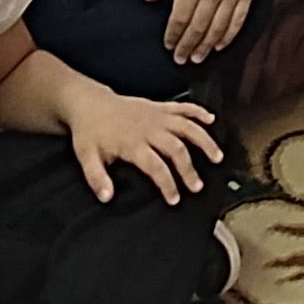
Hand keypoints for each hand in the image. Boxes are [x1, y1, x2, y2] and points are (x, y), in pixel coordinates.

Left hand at [64, 81, 222, 204]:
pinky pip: (182, 107)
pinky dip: (198, 112)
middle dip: (189, 169)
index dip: (167, 183)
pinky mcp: (159, 106)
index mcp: (132, 142)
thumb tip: (107, 198)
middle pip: (176, 148)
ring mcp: (156, 115)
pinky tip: (211, 119)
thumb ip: (96, 178)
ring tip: (217, 156)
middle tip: (197, 187)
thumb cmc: (89, 133)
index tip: (175, 199)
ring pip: (186, 126)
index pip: (155, 166)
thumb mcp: (86, 157)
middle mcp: (149, 128)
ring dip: (203, 140)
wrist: (89, 103)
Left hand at [144, 0, 267, 63]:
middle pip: (197, 27)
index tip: (168, 45)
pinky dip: (227, 37)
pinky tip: (218, 46)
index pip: (180, 16)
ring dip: (205, 47)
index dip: (173, 35)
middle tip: (180, 59)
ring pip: (217, 29)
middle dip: (187, 46)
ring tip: (197, 59)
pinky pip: (237, 21)